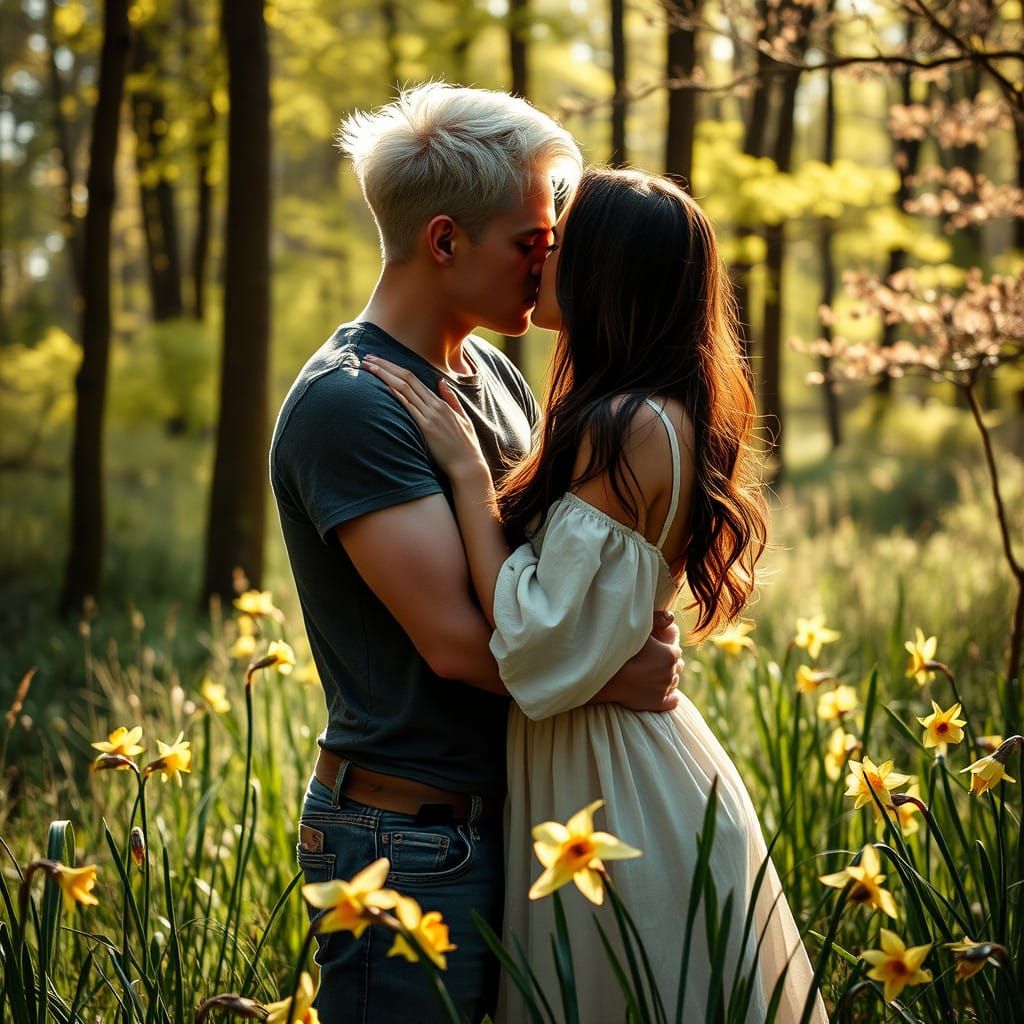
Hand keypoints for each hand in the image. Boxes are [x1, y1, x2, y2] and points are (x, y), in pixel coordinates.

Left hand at [362, 356, 488, 481]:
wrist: (468, 465)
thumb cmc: (465, 445)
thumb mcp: (462, 417)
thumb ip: (451, 399)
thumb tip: (440, 382)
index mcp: (441, 402)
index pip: (413, 378)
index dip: (394, 367)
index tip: (379, 361)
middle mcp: (434, 405)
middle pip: (406, 378)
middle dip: (385, 366)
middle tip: (367, 357)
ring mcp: (430, 416)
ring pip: (404, 389)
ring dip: (384, 376)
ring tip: (368, 367)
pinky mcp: (426, 428)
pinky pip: (409, 407)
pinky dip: (396, 395)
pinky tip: (384, 386)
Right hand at [596, 611, 682, 712]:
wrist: (609, 678)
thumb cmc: (622, 651)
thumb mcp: (639, 631)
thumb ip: (657, 619)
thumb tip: (671, 617)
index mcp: (671, 654)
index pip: (676, 650)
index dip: (666, 648)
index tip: (656, 648)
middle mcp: (672, 671)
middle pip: (677, 666)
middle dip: (668, 663)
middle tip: (654, 661)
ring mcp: (666, 689)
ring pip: (674, 682)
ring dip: (667, 678)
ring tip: (654, 675)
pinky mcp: (659, 703)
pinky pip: (672, 701)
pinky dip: (670, 698)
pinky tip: (665, 695)